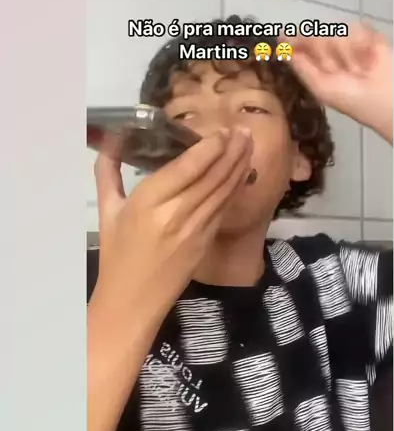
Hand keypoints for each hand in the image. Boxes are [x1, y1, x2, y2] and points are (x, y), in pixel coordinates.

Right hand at [92, 127, 253, 317]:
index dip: (209, 147)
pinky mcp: (206, 242)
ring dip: (239, 165)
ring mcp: (196, 230)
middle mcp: (176, 214)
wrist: (133, 300)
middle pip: (212, 176)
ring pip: (223, 191)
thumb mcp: (107, 211)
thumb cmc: (116, 255)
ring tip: (249, 143)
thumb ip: (108, 173)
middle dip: (232, 150)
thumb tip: (110, 140)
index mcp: (148, 203)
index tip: (222, 130)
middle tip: (244, 129)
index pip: (188, 168)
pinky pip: (224, 208)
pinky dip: (235, 187)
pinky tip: (242, 172)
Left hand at [291, 21, 392, 142]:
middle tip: (337, 69)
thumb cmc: (354, 100)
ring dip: (346, 52)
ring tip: (358, 69)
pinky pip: (358, 28)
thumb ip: (301, 67)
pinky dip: (362, 45)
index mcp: (318, 65)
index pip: (301, 44)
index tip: (284, 36)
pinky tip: (369, 59)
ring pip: (337, 31)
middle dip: (324, 51)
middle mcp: (331, 52)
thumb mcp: (321, 88)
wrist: (388, 98)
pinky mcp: (370, 35)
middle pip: (316, 35)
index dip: (294, 39)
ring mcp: (350, 42)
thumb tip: (282, 46)